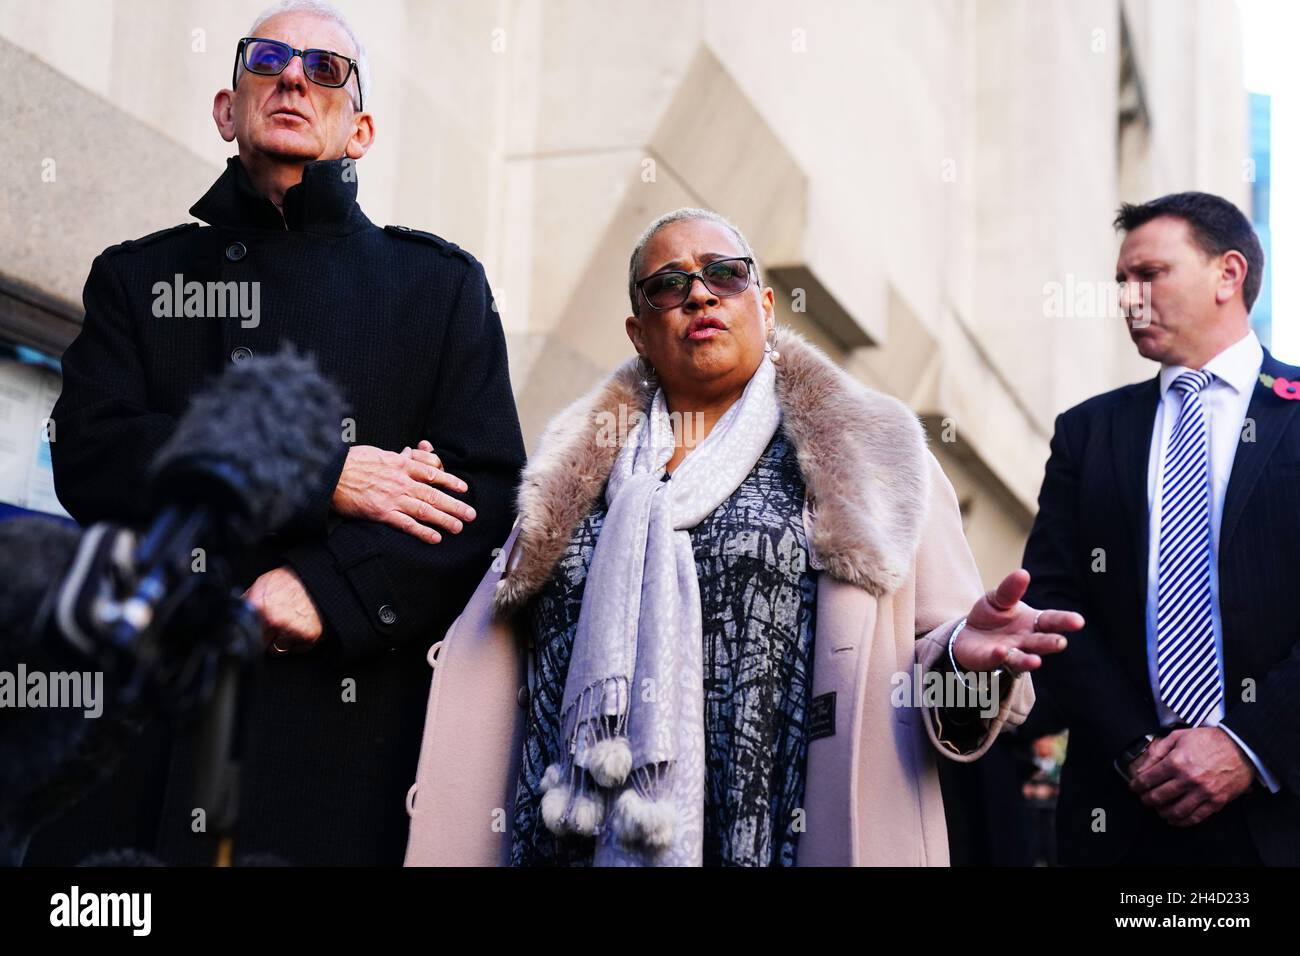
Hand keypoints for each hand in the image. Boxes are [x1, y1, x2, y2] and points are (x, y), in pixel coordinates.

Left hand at [244, 567, 322, 654]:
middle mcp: (272, 621)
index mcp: (257, 608)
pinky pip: (299, 649)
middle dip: (266, 637)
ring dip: (283, 641)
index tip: (257, 629)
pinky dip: (300, 641)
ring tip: (289, 625)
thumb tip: (235, 611)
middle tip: (275, 625)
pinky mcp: (308, 636)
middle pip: (261, 645)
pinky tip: (301, 627)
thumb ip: (247, 601)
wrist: (316, 578)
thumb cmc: (290, 580)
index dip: (252, 631)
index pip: (244, 633)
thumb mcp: (261, 584)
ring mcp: (290, 630)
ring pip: (279, 650)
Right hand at [332, 440, 474, 544]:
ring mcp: (392, 498)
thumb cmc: (352, 461)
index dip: (450, 481)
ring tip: (459, 527)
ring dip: (444, 519)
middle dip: (455, 505)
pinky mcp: (381, 512)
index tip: (463, 488)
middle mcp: (401, 481)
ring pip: (425, 510)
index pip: (433, 472)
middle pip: (434, 494)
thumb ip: (398, 456)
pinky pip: (406, 524)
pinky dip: (422, 531)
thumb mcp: (379, 453)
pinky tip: (435, 538)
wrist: (330, 472)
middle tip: (471, 514)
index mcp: (401, 464)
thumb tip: (411, 453)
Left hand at [952, 569, 1082, 674]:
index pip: (1052, 621)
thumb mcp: (999, 598)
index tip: (1078, 621)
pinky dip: (999, 656)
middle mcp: (1026, 641)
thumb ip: (1010, 589)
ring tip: (1036, 661)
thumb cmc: (992, 616)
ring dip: (1029, 660)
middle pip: (1041, 642)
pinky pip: (996, 659)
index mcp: (1033, 622)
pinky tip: (1001, 651)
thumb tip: (1023, 573)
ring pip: (1022, 658)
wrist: (968, 634)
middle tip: (1060, 642)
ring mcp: (1010, 653)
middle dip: (1051, 643)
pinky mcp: (990, 660)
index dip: (1065, 621)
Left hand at [1128, 728, 1254, 825]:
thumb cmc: (1210, 740)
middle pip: (1158, 797)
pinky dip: (1182, 821)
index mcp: (1176, 762)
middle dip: (1146, 800)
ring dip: (1162, 813)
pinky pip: (1195, 817)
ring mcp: (1203, 792)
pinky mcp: (1216, 802)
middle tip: (1144, 799)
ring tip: (1158, 810)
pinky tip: (1175, 819)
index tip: (1133, 787)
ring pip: (1175, 811)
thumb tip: (1142, 767)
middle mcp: (1188, 779)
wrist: (1241, 747)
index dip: (1136, 786)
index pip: (1147, 780)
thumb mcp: (1178, 736)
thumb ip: (1157, 751)